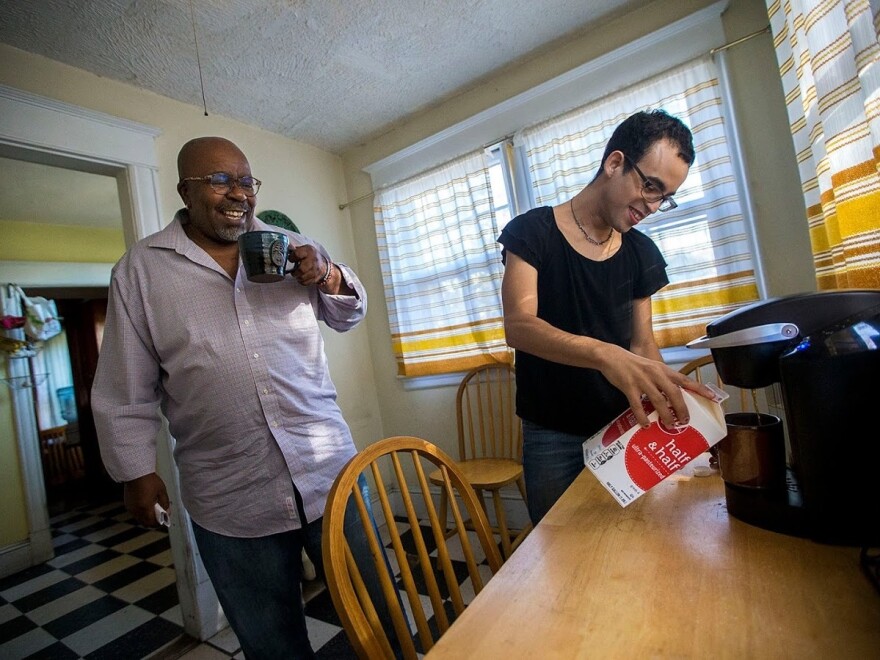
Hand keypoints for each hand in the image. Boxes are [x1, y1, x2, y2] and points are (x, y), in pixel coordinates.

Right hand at [124, 472, 169, 526]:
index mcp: (145, 508)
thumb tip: (167, 512)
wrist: (136, 472)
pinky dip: (141, 513)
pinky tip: (147, 506)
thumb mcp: (162, 491)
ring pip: (139, 519)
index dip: (159, 523)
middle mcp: (136, 510)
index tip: (165, 520)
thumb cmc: (150, 480)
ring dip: (147, 518)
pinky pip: (135, 513)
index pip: (152, 523)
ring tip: (154, 510)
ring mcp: (131, 508)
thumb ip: (165, 503)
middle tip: (160, 516)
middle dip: (153, 522)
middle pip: (145, 523)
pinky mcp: (127, 504)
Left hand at [288, 244, 330, 286]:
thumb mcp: (305, 249)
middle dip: (295, 272)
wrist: (323, 265)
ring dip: (297, 277)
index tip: (291, 259)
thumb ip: (295, 249)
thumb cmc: (311, 256)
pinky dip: (301, 281)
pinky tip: (301, 277)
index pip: (297, 254)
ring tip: (297, 274)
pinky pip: (305, 282)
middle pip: (301, 269)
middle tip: (293, 271)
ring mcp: (315, 270)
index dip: (291, 257)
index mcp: (309, 251)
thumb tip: (286, 249)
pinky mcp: (315, 278)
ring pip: (302, 277)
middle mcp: (313, 260)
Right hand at [599, 346, 717, 428]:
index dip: (699, 389)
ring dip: (665, 415)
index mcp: (663, 369)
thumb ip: (662, 380)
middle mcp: (655, 374)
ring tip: (668, 425)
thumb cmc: (633, 364)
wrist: (612, 357)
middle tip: (684, 421)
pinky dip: (642, 417)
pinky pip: (638, 405)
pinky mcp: (629, 387)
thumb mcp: (651, 367)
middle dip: (681, 409)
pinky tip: (645, 424)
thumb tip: (671, 398)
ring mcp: (642, 380)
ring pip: (658, 401)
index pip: (685, 380)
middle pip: (674, 393)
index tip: (712, 397)